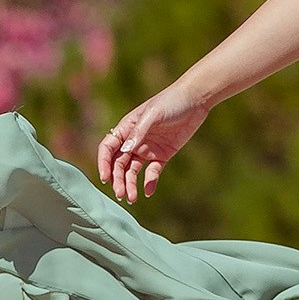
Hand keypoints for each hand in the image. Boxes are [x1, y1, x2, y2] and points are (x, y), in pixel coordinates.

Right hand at [97, 83, 211, 203]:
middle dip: (118, 179)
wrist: (195, 100)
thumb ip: (138, 133)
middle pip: (119, 164)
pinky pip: (152, 172)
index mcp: (126, 129)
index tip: (105, 178)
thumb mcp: (153, 114)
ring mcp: (148, 149)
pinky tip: (148, 192)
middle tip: (120, 194)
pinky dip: (149, 183)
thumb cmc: (170, 101)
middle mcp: (134, 141)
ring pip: (133, 171)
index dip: (104, 163)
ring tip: (132, 198)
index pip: (108, 148)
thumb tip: (124, 151)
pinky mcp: (162, 155)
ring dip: (130, 184)